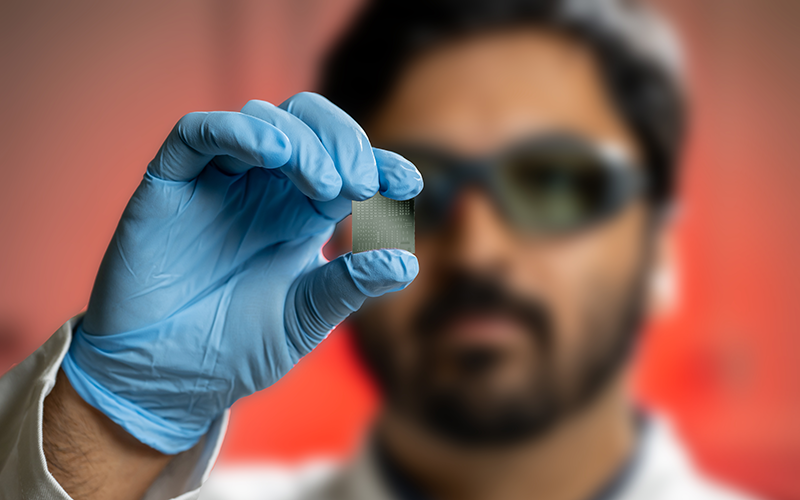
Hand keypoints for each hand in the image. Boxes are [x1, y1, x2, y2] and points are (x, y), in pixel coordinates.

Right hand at [61, 92, 422, 453]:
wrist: (165, 380)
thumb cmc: (235, 348)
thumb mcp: (305, 318)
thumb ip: (350, 285)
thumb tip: (407, 262)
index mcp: (303, 213)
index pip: (348, 166)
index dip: (381, 165)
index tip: (409, 184)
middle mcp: (265, 188)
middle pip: (310, 125)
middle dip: (345, 143)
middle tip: (361, 184)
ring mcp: (219, 180)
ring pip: (264, 119)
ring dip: (304, 141)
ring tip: (325, 185)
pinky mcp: (172, 181)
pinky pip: (200, 134)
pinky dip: (239, 132)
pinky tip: (274, 154)